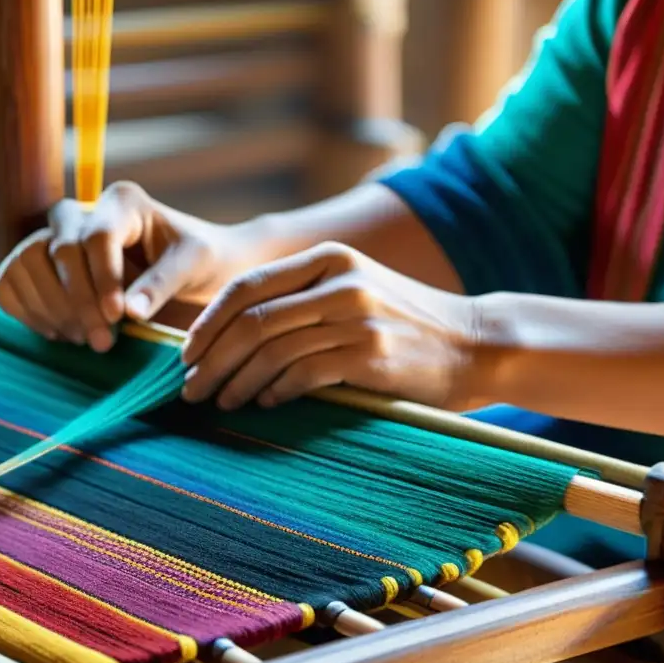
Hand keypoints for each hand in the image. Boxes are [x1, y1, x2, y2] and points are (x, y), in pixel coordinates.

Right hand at [0, 183, 251, 351]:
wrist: (198, 267)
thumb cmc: (201, 260)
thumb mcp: (193, 266)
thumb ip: (161, 285)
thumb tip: (129, 313)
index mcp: (123, 202)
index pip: (97, 235)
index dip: (101, 278)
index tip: (117, 317)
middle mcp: (84, 212)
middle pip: (59, 247)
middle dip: (77, 299)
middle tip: (102, 342)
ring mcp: (58, 236)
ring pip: (27, 260)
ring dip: (49, 306)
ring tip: (84, 339)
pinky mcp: (42, 263)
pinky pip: (10, 278)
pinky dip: (26, 308)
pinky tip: (60, 333)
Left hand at [181, 243, 485, 410]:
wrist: (477, 345)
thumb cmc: (406, 326)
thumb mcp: (356, 291)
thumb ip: (304, 299)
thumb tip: (234, 335)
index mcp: (329, 257)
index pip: (247, 287)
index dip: (207, 323)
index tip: (186, 354)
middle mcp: (340, 280)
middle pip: (251, 320)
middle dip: (211, 358)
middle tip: (189, 388)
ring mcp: (357, 315)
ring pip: (271, 349)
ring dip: (236, 381)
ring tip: (218, 402)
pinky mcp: (372, 353)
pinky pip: (304, 374)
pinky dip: (275, 391)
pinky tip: (262, 404)